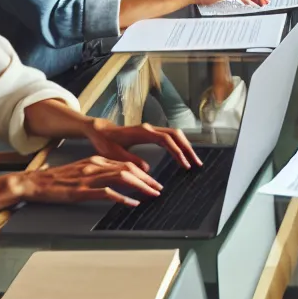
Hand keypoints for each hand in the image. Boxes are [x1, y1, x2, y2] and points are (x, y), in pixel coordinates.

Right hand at [17, 156, 162, 206]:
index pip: (126, 163)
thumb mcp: (81, 169)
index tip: (153, 181)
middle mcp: (94, 165)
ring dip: (140, 186)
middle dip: (147, 179)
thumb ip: (98, 171)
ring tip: (152, 194)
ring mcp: (88, 178)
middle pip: (128, 169)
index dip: (143, 172)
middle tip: (159, 188)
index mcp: (95, 160)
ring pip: (121, 178)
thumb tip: (118, 177)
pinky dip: (123, 198)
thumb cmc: (57, 179)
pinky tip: (132, 203)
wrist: (35, 182)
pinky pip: (106, 193)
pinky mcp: (81, 191)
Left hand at [83, 117, 201, 169]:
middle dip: (188, 148)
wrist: (101, 131)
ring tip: (194, 160)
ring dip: (186, 146)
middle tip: (197, 163)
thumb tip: (147, 169)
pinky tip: (183, 155)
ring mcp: (151, 130)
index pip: (166, 139)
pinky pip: (170, 137)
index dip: (177, 151)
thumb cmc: (106, 142)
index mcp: (143, 132)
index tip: (185, 164)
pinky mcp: (151, 133)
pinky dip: (179, 145)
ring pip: (175, 134)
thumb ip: (130, 160)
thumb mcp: (114, 154)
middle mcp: (150, 128)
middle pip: (176, 135)